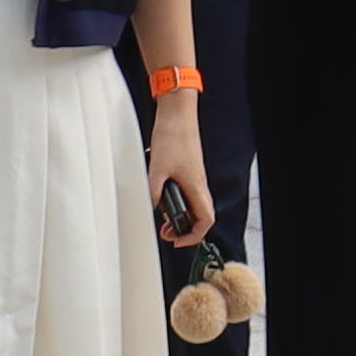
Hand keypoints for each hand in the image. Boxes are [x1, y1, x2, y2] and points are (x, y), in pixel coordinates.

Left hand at [149, 115, 212, 249]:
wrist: (176, 115)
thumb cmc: (173, 136)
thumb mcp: (156, 169)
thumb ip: (153, 191)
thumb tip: (151, 206)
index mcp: (196, 186)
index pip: (205, 221)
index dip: (193, 236)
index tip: (177, 240)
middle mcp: (198, 184)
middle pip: (200, 216)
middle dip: (184, 229)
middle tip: (166, 233)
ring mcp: (193, 177)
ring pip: (192, 205)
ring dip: (179, 216)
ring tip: (163, 220)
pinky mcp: (186, 170)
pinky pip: (186, 193)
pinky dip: (175, 200)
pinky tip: (160, 197)